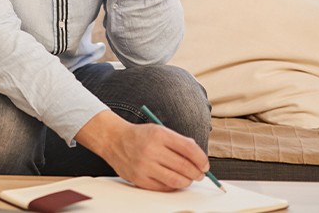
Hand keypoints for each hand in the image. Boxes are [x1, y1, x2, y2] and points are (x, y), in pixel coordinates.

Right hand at [76, 111, 208, 191]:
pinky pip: (164, 187)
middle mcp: (151, 150)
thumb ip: (179, 142)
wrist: (113, 140)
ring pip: (176, 180)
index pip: (189, 149)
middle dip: (197, 173)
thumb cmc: (140, 136)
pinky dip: (172, 186)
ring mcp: (144, 166)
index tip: (205, 164)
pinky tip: (173, 180)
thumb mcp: (159, 130)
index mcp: (159, 134)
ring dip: (187, 181)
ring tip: (188, 178)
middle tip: (200, 174)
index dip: (202, 159)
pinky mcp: (139, 179)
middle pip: (185, 167)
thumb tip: (200, 160)